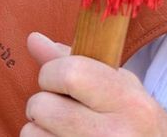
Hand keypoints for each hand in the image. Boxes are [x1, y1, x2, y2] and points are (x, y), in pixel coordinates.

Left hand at [21, 32, 166, 136]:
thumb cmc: (135, 123)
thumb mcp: (121, 89)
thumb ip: (77, 63)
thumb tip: (33, 39)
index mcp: (130, 105)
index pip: (69, 74)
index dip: (52, 74)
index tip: (60, 81)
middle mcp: (114, 134)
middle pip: (42, 105)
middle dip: (44, 104)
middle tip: (65, 110)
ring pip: (31, 132)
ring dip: (40, 128)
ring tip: (67, 130)